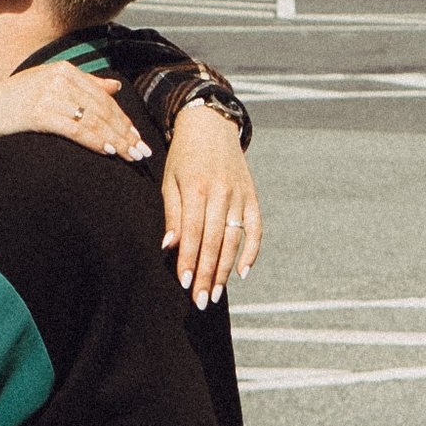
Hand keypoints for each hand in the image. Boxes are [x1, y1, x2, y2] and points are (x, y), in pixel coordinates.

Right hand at [0, 62, 152, 161]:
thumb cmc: (13, 103)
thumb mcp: (48, 86)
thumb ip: (84, 85)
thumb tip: (115, 87)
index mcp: (64, 69)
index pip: (102, 97)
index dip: (122, 118)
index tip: (137, 137)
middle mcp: (59, 78)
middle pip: (101, 108)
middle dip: (124, 132)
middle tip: (141, 151)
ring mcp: (49, 94)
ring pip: (93, 120)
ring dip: (115, 140)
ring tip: (130, 156)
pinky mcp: (39, 112)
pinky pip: (76, 129)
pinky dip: (95, 141)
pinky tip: (109, 152)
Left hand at [160, 98, 259, 306]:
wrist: (212, 125)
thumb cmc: (184, 156)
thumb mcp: (170, 180)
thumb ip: (172, 213)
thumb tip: (170, 247)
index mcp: (197, 189)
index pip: (193, 233)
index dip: (189, 260)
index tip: (185, 284)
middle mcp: (221, 194)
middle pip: (214, 242)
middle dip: (206, 274)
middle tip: (200, 301)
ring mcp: (239, 196)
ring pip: (234, 240)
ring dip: (225, 270)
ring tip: (215, 294)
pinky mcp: (252, 197)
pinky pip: (255, 229)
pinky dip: (251, 251)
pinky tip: (242, 273)